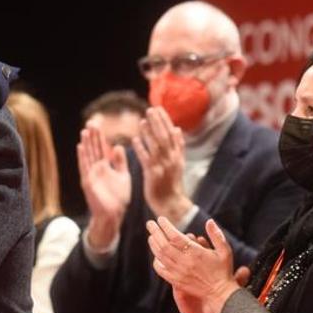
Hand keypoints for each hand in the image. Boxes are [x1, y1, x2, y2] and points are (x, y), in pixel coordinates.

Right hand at [77, 126, 130, 248]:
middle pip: (94, 149)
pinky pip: (84, 167)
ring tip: (85, 131)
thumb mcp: (123, 175)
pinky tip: (80, 146)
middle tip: (91, 122)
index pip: (101, 148)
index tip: (98, 124)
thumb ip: (120, 162)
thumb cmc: (118, 198)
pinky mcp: (88, 182)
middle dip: (92, 136)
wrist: (114, 215)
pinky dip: (82, 157)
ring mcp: (91, 175)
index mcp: (104, 167)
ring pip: (88, 155)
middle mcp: (96, 169)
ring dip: (86, 143)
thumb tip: (118, 146)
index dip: (100, 137)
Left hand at [132, 107, 191, 223]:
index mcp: (178, 155)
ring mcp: (163, 166)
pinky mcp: (153, 174)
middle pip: (165, 137)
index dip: (165, 120)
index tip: (159, 108)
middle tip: (150, 109)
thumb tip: (177, 128)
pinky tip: (134, 140)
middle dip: (158, 122)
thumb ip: (177, 146)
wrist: (171, 204)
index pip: (172, 134)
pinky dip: (141, 148)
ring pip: (157, 146)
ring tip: (142, 121)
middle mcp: (172, 159)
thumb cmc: (171, 183)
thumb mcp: (178, 163)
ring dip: (150, 132)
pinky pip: (146, 159)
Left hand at [147, 216, 238, 312]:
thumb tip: (209, 220)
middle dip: (155, 232)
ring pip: (160, 255)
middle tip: (150, 223)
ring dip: (153, 244)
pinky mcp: (175, 281)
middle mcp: (184, 262)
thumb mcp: (225, 251)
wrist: (220, 293)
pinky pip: (160, 269)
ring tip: (151, 235)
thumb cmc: (223, 270)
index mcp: (195, 253)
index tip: (161, 219)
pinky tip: (156, 254)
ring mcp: (178, 272)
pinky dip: (156, 260)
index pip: (175, 236)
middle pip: (163, 244)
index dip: (166, 226)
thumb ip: (216, 235)